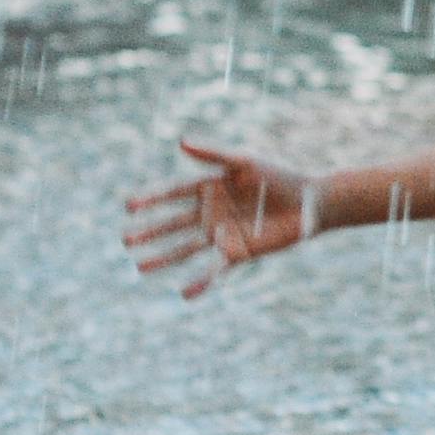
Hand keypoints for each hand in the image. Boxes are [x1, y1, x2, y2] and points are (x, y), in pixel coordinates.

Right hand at [121, 137, 323, 297]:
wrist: (309, 202)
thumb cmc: (278, 176)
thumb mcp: (244, 162)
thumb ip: (213, 155)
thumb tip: (180, 141)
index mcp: (208, 187)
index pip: (172, 194)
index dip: (151, 200)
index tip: (127, 206)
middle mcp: (210, 213)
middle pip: (173, 224)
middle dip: (150, 232)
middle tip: (125, 240)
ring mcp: (221, 234)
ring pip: (185, 248)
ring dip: (164, 257)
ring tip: (140, 266)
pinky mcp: (237, 253)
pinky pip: (214, 269)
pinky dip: (200, 281)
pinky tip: (184, 293)